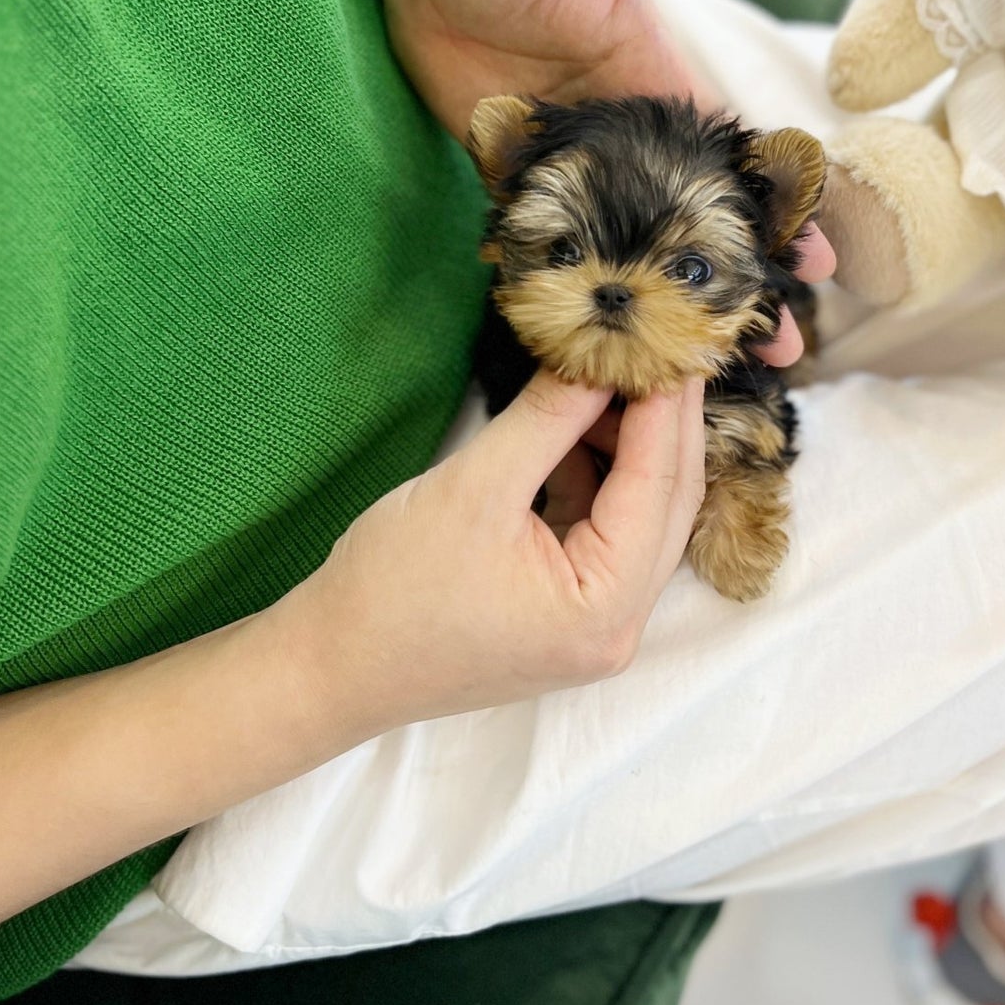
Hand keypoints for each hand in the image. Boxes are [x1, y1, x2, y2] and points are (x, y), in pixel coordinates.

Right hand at [284, 371, 706, 734]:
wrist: (333, 666)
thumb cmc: (391, 588)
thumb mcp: (474, 486)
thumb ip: (548, 419)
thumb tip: (602, 358)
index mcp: (604, 609)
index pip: (660, 485)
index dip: (665, 405)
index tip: (671, 338)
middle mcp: (619, 628)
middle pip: (668, 505)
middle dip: (660, 424)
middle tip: (654, 348)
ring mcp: (598, 627)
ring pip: (641, 518)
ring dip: (628, 449)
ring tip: (602, 379)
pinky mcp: (571, 615)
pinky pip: (606, 533)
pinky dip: (597, 479)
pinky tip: (573, 430)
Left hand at [386, 0, 833, 358]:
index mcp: (655, 77)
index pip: (730, 155)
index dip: (775, 209)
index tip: (818, 261)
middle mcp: (621, 134)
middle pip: (687, 221)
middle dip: (734, 281)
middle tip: (779, 347)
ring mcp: (565, 165)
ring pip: (624, 250)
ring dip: (660, 306)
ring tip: (700, 371)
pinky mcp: (508, 181)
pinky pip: (545, 247)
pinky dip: (570, 296)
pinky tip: (591, 352)